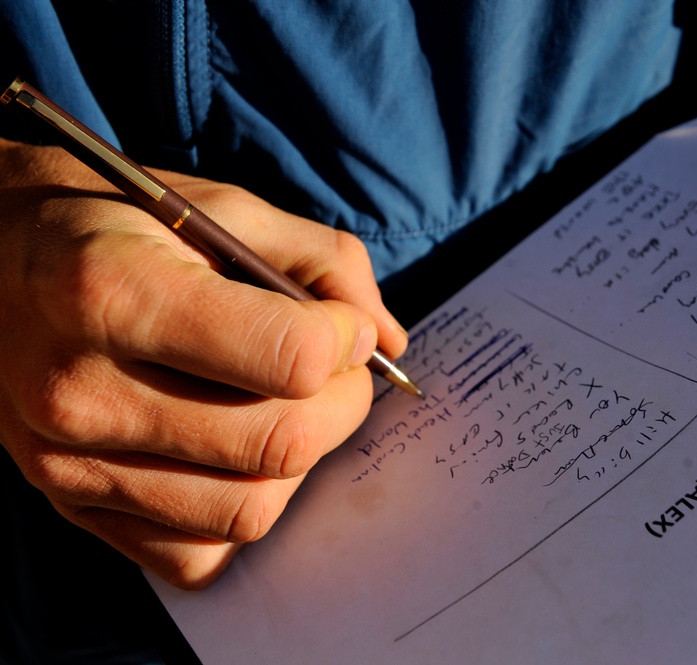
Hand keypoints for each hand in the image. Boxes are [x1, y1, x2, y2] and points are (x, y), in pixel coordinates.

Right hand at [0, 138, 406, 587]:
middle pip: (280, 444)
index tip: (342, 324)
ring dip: (300, 460)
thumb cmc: (105, 222)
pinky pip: (195, 553)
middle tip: (337, 369)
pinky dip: (240, 510)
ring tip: (287, 406)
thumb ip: (320, 262)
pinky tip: (234, 453)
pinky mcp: (70, 502)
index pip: (290, 358)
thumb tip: (387, 340)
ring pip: (249, 508)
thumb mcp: (212, 205)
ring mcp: (69, 460)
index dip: (345, 340)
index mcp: (117, 291)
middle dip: (344, 404)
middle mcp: (82, 388)